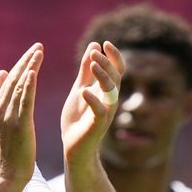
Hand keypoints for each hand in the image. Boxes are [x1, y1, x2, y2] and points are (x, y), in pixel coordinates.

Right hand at [0, 43, 43, 186]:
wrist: (5, 175)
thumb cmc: (8, 152)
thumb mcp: (3, 123)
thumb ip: (3, 99)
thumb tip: (2, 74)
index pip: (10, 80)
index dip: (21, 64)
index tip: (33, 51)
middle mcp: (0, 109)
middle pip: (14, 78)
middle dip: (26, 60)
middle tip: (39, 45)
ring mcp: (8, 116)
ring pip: (19, 86)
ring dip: (29, 66)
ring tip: (39, 51)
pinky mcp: (19, 125)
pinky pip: (23, 101)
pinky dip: (27, 85)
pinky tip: (33, 71)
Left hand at [60, 41, 124, 166]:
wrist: (74, 147)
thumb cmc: (77, 118)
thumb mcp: (80, 89)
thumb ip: (85, 70)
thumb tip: (93, 46)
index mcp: (105, 91)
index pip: (117, 70)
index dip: (114, 56)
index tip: (104, 43)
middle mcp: (109, 100)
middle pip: (115, 77)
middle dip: (107, 63)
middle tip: (96, 52)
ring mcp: (105, 113)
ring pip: (111, 92)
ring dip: (103, 76)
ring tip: (92, 64)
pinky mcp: (97, 125)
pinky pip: (99, 111)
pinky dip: (93, 100)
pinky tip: (84, 91)